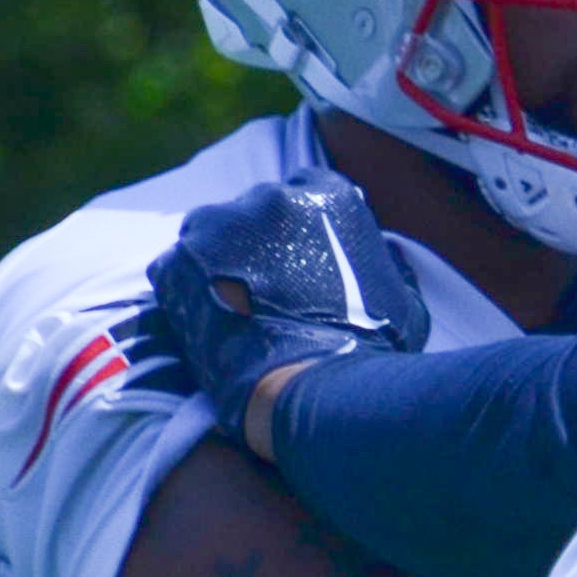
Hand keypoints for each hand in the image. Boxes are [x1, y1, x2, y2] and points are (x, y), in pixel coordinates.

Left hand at [146, 178, 431, 453]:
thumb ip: (385, 265)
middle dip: (255, 242)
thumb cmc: (367, 349)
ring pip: (209, 234)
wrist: (312, 386)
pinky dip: (183, 293)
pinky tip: (204, 325)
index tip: (297, 256)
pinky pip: (173, 270)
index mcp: (328, 195)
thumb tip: (384, 258)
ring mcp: (219, 225)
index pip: (306, 189)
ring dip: (215, 263)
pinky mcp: (178, 261)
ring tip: (229, 309)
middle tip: (262, 290)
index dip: (300, 226)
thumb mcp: (402, 298)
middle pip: (253, 209)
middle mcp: (271, 196)